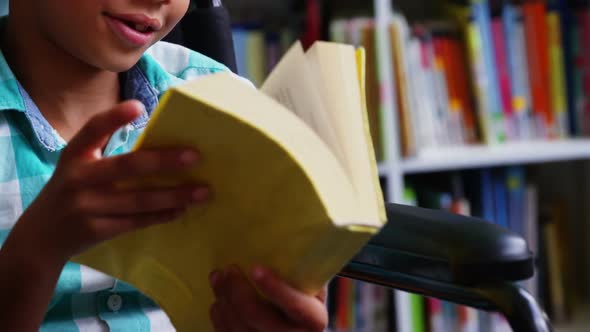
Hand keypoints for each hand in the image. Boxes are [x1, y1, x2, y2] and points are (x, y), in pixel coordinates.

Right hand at [8, 100, 208, 265]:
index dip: (114, 117)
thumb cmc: (71, 191)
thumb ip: (105, 150)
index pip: (92, 130)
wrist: (41, 236)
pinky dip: (161, 216)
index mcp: (74, 156)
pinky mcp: (96, 230)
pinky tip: (182, 210)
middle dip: (164, 161)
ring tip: (203, 191)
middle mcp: (78, 179)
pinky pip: (136, 222)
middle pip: (127, 166)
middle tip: (195, 156)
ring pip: (139, 200)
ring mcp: (86, 207)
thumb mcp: (77, 165)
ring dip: (174, 195)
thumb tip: (158, 139)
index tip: (139, 106)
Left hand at [209, 266, 327, 331]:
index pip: (295, 306)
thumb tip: (289, 240)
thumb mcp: (311, 283)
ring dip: (224, 300)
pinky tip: (218, 301)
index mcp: (313, 319)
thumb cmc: (302, 294)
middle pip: (257, 317)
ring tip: (218, 277)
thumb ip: (302, 268)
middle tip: (229, 269)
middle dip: (237, 291)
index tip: (256, 268)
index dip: (275, 288)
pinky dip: (219, 317)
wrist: (295, 325)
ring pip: (238, 327)